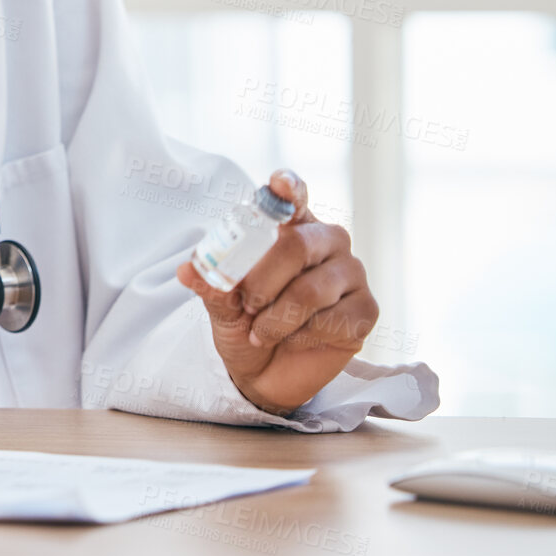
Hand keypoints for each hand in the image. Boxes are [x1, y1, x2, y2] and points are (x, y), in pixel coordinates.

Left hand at [176, 169, 378, 415]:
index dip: (288, 188)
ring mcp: (351, 273)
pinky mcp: (366, 309)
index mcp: (290, 226)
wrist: (264, 372)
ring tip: (260, 332)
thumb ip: (213, 284)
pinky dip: (301, 337)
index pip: (292, 196)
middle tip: (246, 304)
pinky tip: (292, 340)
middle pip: (298, 246)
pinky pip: (334, 321)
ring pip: (312, 290)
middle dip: (262, 281)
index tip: (278, 183)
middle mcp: (326, 241)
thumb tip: (189, 268)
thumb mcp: (221, 304)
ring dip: (277, 319)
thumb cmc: (244, 323)